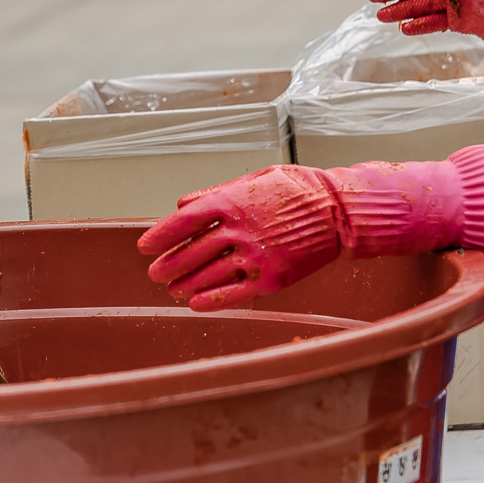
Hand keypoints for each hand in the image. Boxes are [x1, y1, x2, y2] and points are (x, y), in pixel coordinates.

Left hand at [139, 167, 343, 311]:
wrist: (340, 213)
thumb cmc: (299, 190)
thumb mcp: (256, 178)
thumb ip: (217, 192)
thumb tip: (182, 203)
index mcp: (233, 202)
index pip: (183, 222)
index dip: (159, 236)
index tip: (144, 246)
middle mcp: (240, 231)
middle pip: (190, 253)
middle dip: (168, 265)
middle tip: (155, 273)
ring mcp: (255, 257)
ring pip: (207, 276)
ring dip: (184, 284)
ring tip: (172, 289)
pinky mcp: (271, 279)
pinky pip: (233, 294)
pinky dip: (210, 300)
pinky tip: (195, 304)